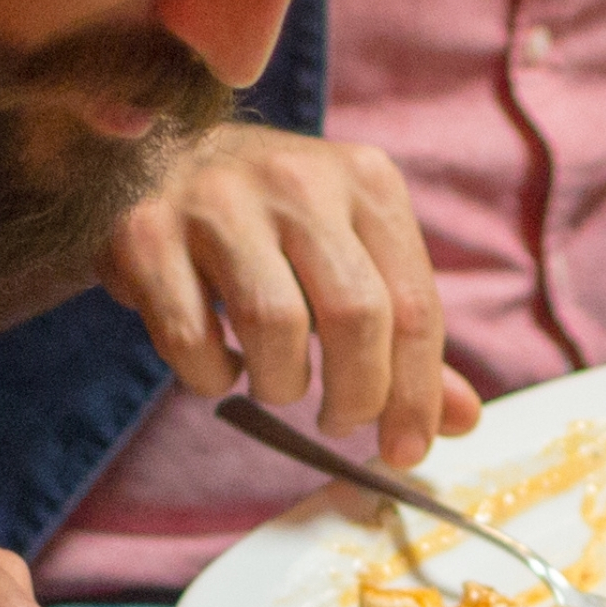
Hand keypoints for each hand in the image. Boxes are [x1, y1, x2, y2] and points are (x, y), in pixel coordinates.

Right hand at [102, 125, 483, 467]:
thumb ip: (404, 333)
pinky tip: (222, 364)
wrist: (154, 156)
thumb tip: (460, 420)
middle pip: (355, 315)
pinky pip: (190, 336)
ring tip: (278, 383)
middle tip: (341, 422)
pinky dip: (211, 375)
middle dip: (357, 395)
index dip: (417, 394)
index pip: (414, 306)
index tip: (408, 450)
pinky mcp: (144, 232)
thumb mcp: (353, 252)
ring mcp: (217, 200)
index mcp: (367, 182)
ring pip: (275, 325)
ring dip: (282, 384)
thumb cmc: (274, 221)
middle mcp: (297, 180)